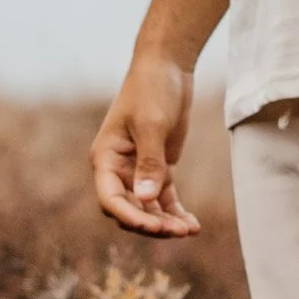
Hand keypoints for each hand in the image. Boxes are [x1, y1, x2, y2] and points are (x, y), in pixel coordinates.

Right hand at [91, 52, 202, 235]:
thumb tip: (145, 198)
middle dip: (151, 224)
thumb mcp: (152, 125)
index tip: (152, 226)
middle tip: (178, 232)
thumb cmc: (152, 90)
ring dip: (166, 222)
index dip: (129, 217)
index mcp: (105, 158)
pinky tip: (193, 225)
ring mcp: (138, 170)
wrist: (167, 67)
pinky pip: (164, 198)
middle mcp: (118, 169)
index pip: (110, 199)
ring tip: (189, 230)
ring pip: (148, 208)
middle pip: (129, 209)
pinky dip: (176, 212)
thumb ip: (149, 163)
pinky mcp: (158, 168)